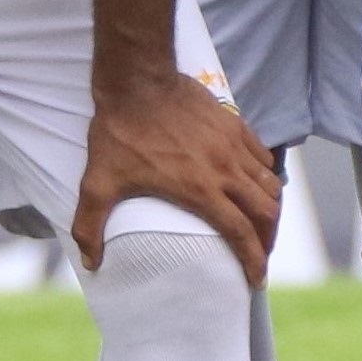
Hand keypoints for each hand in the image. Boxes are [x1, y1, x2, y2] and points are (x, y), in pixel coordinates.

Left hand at [74, 56, 286, 288]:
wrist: (136, 80)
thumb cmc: (119, 133)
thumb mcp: (98, 182)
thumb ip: (90, 225)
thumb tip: (91, 262)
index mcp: (200, 191)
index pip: (241, 234)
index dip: (253, 261)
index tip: (257, 280)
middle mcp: (225, 171)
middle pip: (266, 212)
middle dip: (268, 240)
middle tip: (259, 254)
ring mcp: (233, 145)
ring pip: (270, 184)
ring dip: (270, 208)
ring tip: (262, 222)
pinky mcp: (234, 124)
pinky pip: (263, 155)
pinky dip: (265, 174)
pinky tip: (256, 181)